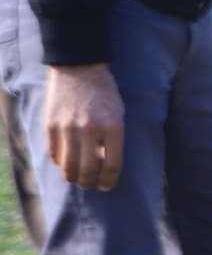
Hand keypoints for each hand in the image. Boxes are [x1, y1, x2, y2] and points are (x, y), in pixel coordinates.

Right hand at [44, 63, 123, 190]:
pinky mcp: (51, 125)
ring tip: (76, 179)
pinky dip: (59, 163)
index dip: (109, 180)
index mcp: (113, 127)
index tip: (106, 186)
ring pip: (69, 166)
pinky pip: (54, 153)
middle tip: (90, 185)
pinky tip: (64, 163)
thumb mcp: (118, 113)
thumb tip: (104, 165)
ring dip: (73, 178)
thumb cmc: (104, 93)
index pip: (112, 164)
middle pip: (89, 169)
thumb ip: (112, 139)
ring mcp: (68, 128)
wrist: (80, 68)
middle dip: (90, 183)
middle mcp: (91, 130)